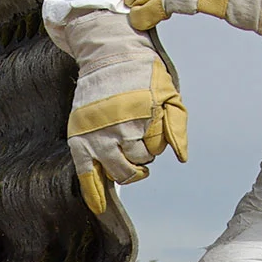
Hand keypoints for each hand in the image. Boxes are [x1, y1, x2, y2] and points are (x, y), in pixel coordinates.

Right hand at [54, 11, 187, 215]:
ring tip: (127, 156)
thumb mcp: (168, 93)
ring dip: (126, 169)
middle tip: (137, 140)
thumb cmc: (141, 73)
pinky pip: (87, 174)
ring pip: (118, 171)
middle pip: (138, 162)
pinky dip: (94, 193)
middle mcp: (121, 127)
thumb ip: (177, 126)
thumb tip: (181, 157)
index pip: (156, 148)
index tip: (151, 128)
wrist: (107, 54)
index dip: (156, 142)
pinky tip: (100, 208)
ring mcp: (98, 135)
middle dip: (142, 155)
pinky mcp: (80, 139)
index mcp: (145, 115)